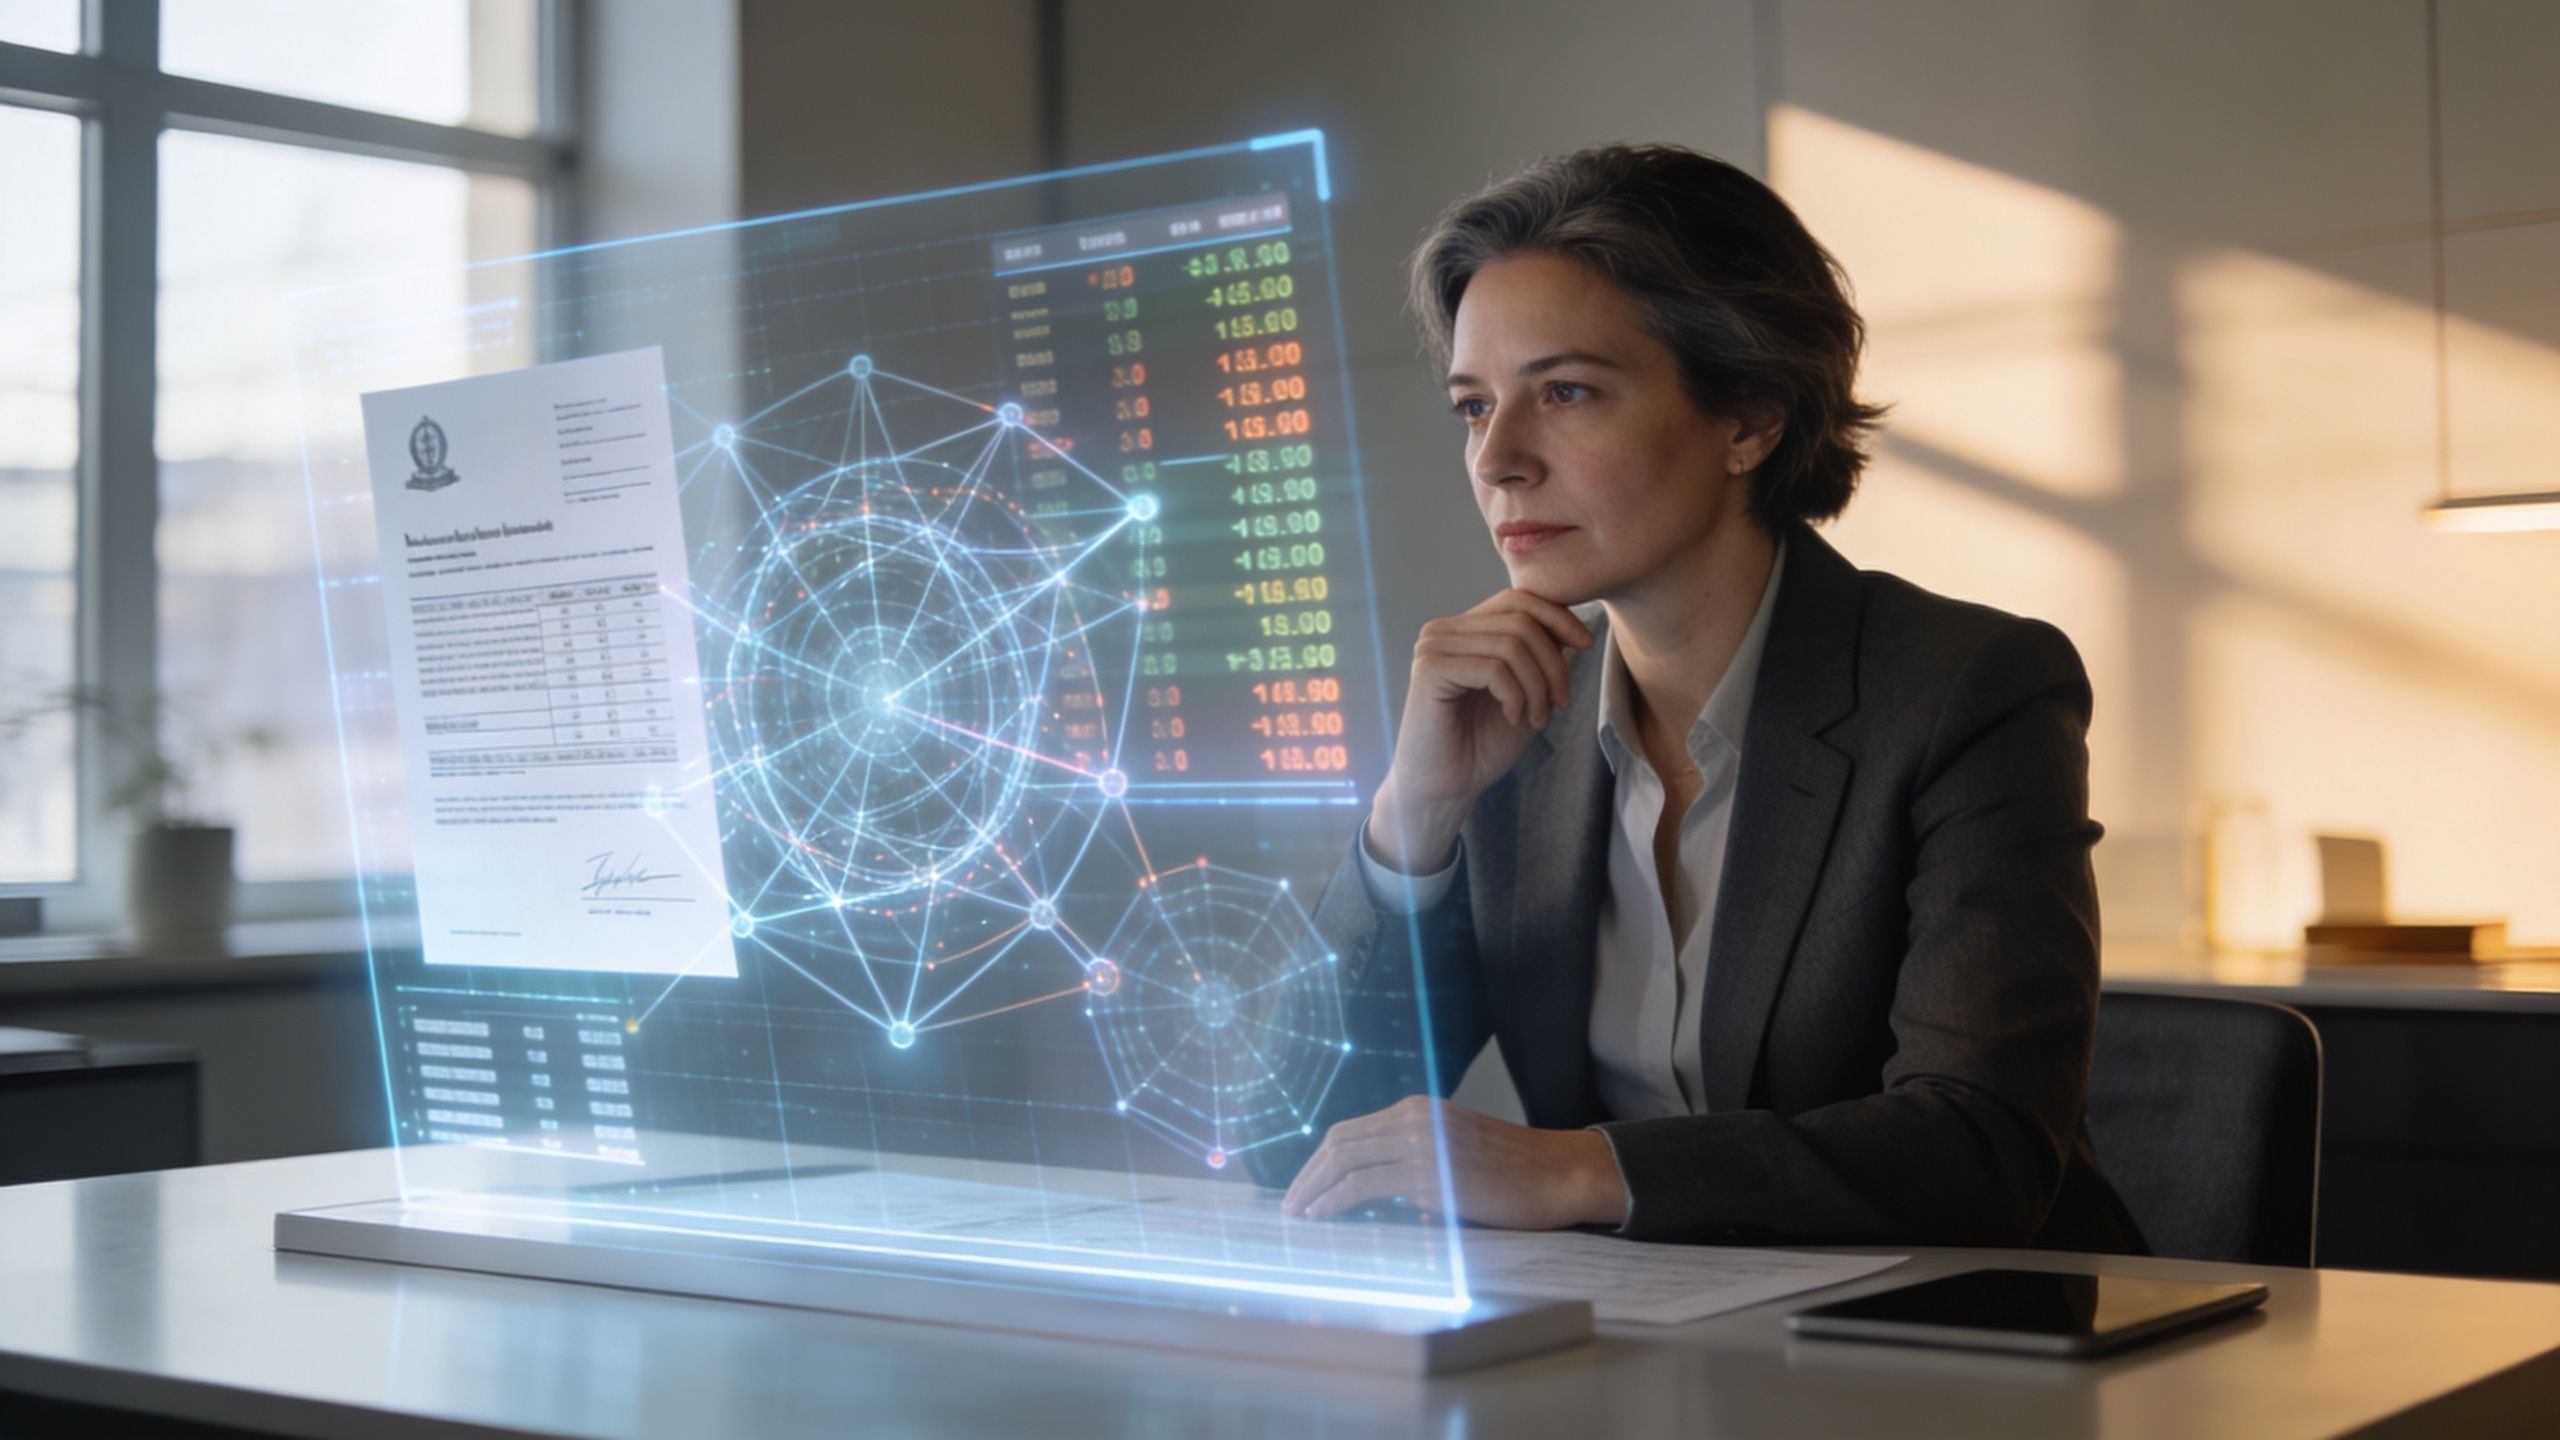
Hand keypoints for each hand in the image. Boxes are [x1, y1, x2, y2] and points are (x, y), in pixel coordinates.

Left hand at [1279, 1096, 1629, 1230]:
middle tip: (1288, 1205)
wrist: (1559, 1173)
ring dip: (1311, 1189)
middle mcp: (1412, 1118)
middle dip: (1306, 1176)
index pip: (1350, 1131)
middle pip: (1338, 1141)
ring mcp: (1419, 1142)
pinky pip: (1363, 1184)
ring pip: (1343, 1159)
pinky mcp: (1428, 1172)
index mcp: (1417, 1111)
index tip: (1302, 1187)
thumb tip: (1383, 1196)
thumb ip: (1418, 1164)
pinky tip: (1320, 1217)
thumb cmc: (1515, 1174)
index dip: (1319, 1161)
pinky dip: (1332, 1201)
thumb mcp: (1457, 1154)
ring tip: (1296, 1215)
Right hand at [1369, 591, 1594, 871]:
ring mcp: (1433, 647)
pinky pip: (1494, 668)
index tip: (1586, 645)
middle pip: (1521, 620)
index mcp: (1463, 629)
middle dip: (1553, 663)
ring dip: (1538, 686)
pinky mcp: (1429, 670)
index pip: (1518, 599)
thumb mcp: (1525, 691)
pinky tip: (1513, 718)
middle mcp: (1443, 630)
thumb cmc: (1481, 743)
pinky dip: (1516, 696)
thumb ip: (1539, 654)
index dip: (1558, 617)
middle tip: (1559, 704)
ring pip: (1512, 645)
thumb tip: (1572, 623)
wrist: (1446, 787)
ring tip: (1537, 718)